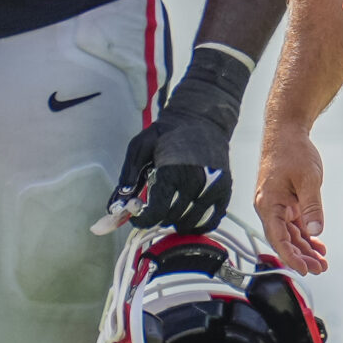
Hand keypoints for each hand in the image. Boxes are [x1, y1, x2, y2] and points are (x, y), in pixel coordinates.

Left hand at [104, 46, 248, 234]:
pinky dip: (197, 223)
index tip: (136, 216)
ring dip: (176, 221)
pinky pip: (210, 222)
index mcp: (172, 171)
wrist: (203, 118)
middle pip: (171, 219)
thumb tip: (117, 205)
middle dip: (158, 216)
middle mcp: (195, 182)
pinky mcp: (225, 191)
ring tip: (171, 206)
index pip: (156, 213)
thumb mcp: (140, 146)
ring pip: (189, 224)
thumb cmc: (167, 133)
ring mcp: (213, 188)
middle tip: (154, 204)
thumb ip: (128, 176)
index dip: (142, 220)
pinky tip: (188, 212)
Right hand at [255, 133, 329, 272]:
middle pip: (284, 240)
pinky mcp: (286, 202)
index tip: (304, 269)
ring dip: (305, 249)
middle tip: (319, 269)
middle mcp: (270, 207)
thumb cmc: (291, 151)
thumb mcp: (308, 180)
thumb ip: (312, 207)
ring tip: (320, 262)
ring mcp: (278, 205)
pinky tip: (317, 245)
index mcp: (269, 204)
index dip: (290, 257)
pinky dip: (306, 235)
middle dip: (301, 257)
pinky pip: (295, 224)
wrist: (286, 132)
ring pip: (290, 234)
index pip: (278, 239)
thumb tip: (316, 230)